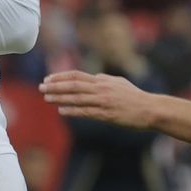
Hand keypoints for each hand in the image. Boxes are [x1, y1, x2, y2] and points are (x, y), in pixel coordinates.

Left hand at [39, 70, 155, 128]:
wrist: (149, 109)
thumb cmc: (135, 97)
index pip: (77, 76)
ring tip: (46, 98)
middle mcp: (101, 89)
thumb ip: (105, 79)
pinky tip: (61, 111)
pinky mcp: (106, 114)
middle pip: (73, 85)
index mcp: (102, 80)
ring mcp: (103, 102)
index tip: (48, 79)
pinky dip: (72, 111)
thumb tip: (94, 77)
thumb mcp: (119, 82)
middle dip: (55, 86)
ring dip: (60, 98)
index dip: (61, 77)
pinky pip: (85, 112)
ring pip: (77, 98)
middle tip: (41, 87)